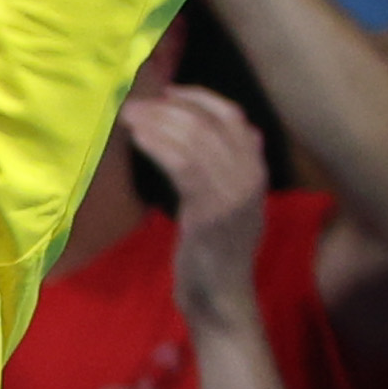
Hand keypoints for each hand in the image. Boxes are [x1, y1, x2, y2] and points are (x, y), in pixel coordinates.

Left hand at [123, 80, 271, 322]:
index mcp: (257, 171)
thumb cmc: (215, 252)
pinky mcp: (211, 212)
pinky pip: (184, 167)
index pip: (234, 118)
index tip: (167, 92)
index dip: (200, 99)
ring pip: (197, 141)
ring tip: (129, 116)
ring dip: (159, 123)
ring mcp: (234, 194)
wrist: (220, 297)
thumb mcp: (230, 204)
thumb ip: (234, 170)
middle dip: (171, 107)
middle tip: (136, 102)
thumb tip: (246, 131)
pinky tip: (138, 138)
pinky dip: (159, 146)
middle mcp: (252, 176)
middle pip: (213, 124)